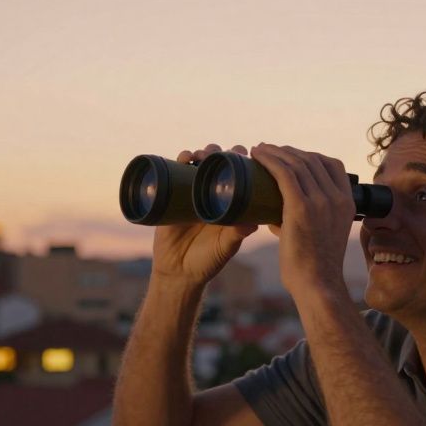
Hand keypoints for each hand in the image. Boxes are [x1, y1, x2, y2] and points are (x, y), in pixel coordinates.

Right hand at [150, 144, 258, 287]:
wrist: (178, 273)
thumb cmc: (208, 261)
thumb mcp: (225, 247)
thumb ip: (237, 234)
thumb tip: (253, 223)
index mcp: (229, 202)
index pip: (238, 173)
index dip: (241, 160)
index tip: (244, 153)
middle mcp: (210, 194)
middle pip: (216, 164)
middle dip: (219, 153)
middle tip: (220, 153)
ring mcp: (190, 194)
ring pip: (196, 164)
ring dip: (201, 153)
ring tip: (202, 155)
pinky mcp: (171, 197)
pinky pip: (174, 173)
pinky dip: (179, 160)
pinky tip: (184, 157)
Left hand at [250, 143, 352, 298]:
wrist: (318, 285)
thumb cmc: (314, 267)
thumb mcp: (322, 236)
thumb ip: (305, 221)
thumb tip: (273, 215)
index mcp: (347, 202)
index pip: (332, 165)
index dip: (309, 155)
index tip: (290, 156)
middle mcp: (337, 197)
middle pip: (311, 160)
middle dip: (288, 151)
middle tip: (269, 151)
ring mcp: (321, 201)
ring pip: (296, 163)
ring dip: (275, 152)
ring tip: (259, 150)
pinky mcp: (301, 207)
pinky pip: (284, 173)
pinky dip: (269, 160)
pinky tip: (257, 155)